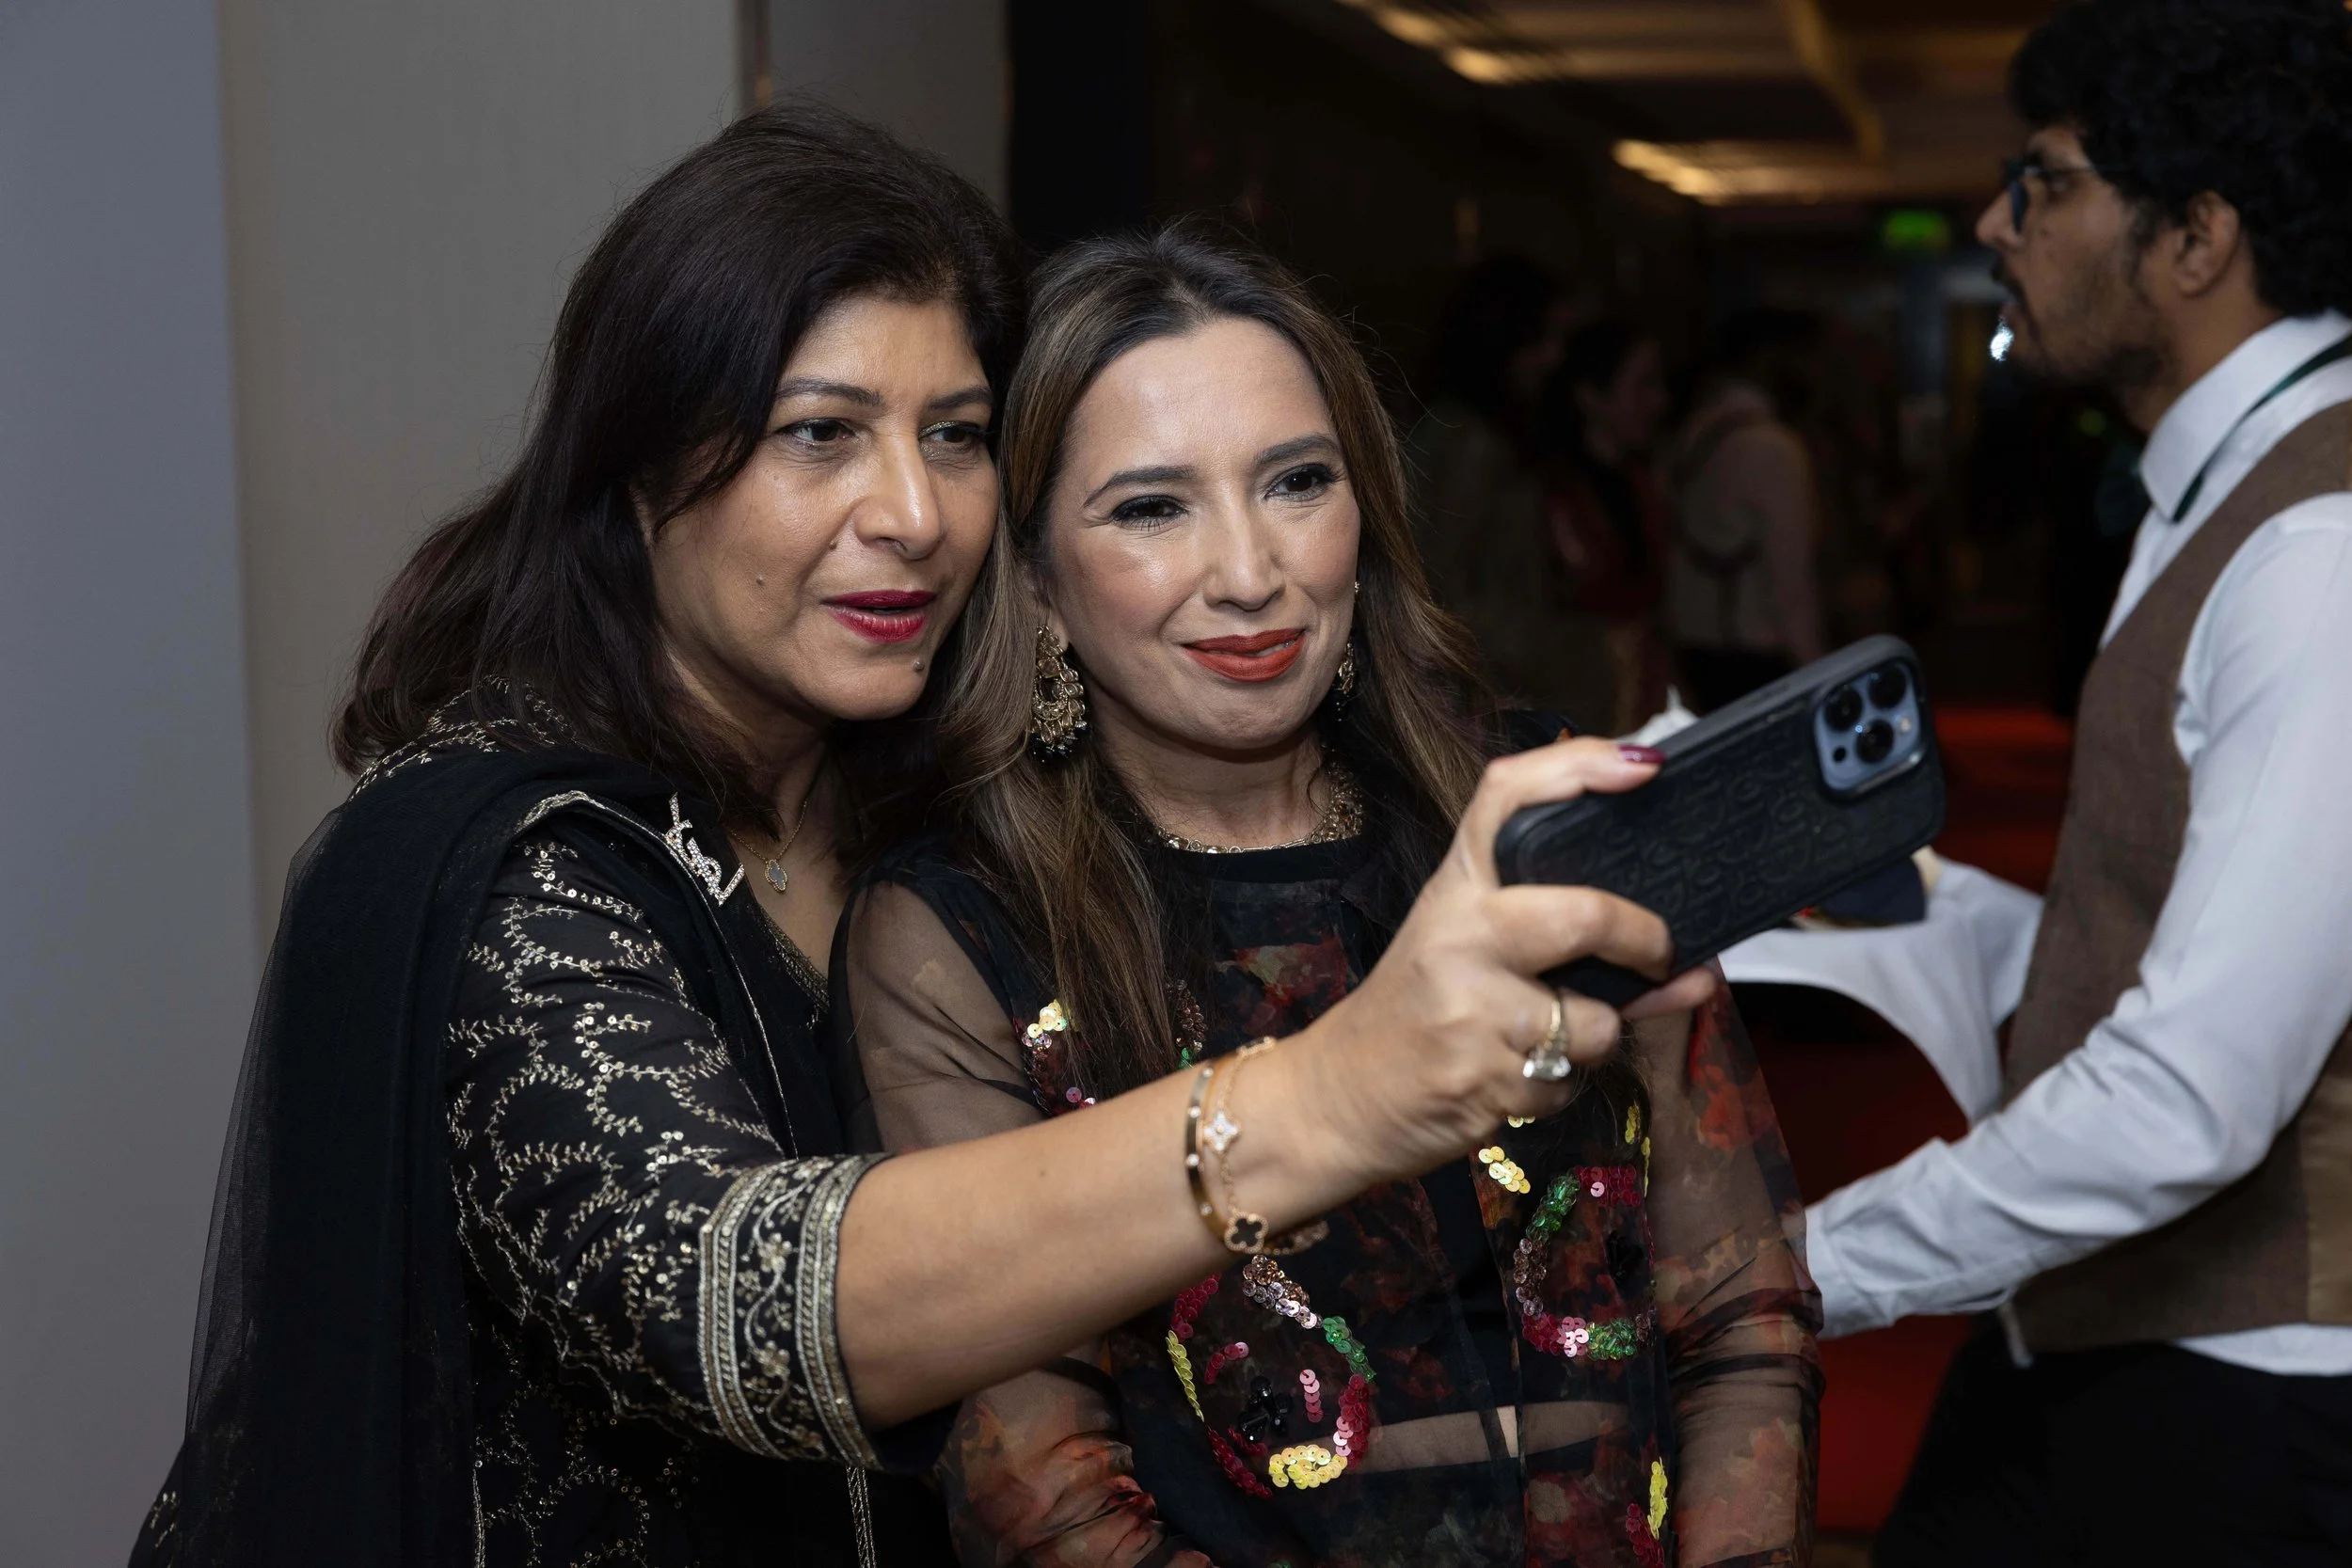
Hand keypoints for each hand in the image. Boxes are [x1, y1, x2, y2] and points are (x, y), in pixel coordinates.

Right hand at [1299, 736, 1714, 1186]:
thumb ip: (1561, 933)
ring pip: (1594, 1022)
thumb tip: (1692, 959)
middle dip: (1646, 939)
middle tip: (1657, 952)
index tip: (1644, 765)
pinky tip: (1519, 1074)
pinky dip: (1563, 1084)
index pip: (1508, 796)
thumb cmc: (1417, 1009)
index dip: (1581, 767)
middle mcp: (1457, 934)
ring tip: (1549, 1037)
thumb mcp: (1463, 943)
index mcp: (1454, 886)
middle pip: (1584, 914)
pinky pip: (1570, 1083)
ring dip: (1595, 1039)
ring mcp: (1468, 1009)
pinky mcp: (1483, 1080)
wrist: (1337, 1096)